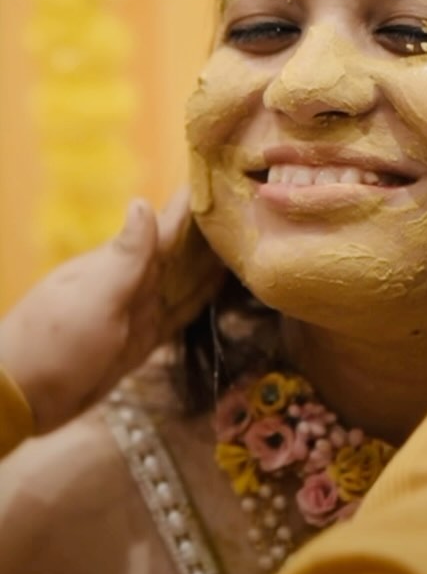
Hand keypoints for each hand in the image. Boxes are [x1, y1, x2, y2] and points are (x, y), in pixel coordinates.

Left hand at [0, 192, 224, 432]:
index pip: (168, 227)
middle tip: (254, 207)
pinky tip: (219, 285)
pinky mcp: (142, 341)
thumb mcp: (94, 298)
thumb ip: (126, 257)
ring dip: (213, 262)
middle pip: (184, 252)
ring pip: (186, 280)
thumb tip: (144, 202)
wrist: (24, 397)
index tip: (224, 177)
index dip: (193, 205)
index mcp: (121, 265)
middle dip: (214, 231)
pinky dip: (202, 297)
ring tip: (248, 239)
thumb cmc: (55, 343)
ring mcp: (139, 311)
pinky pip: (180, 311)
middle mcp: (134, 283)